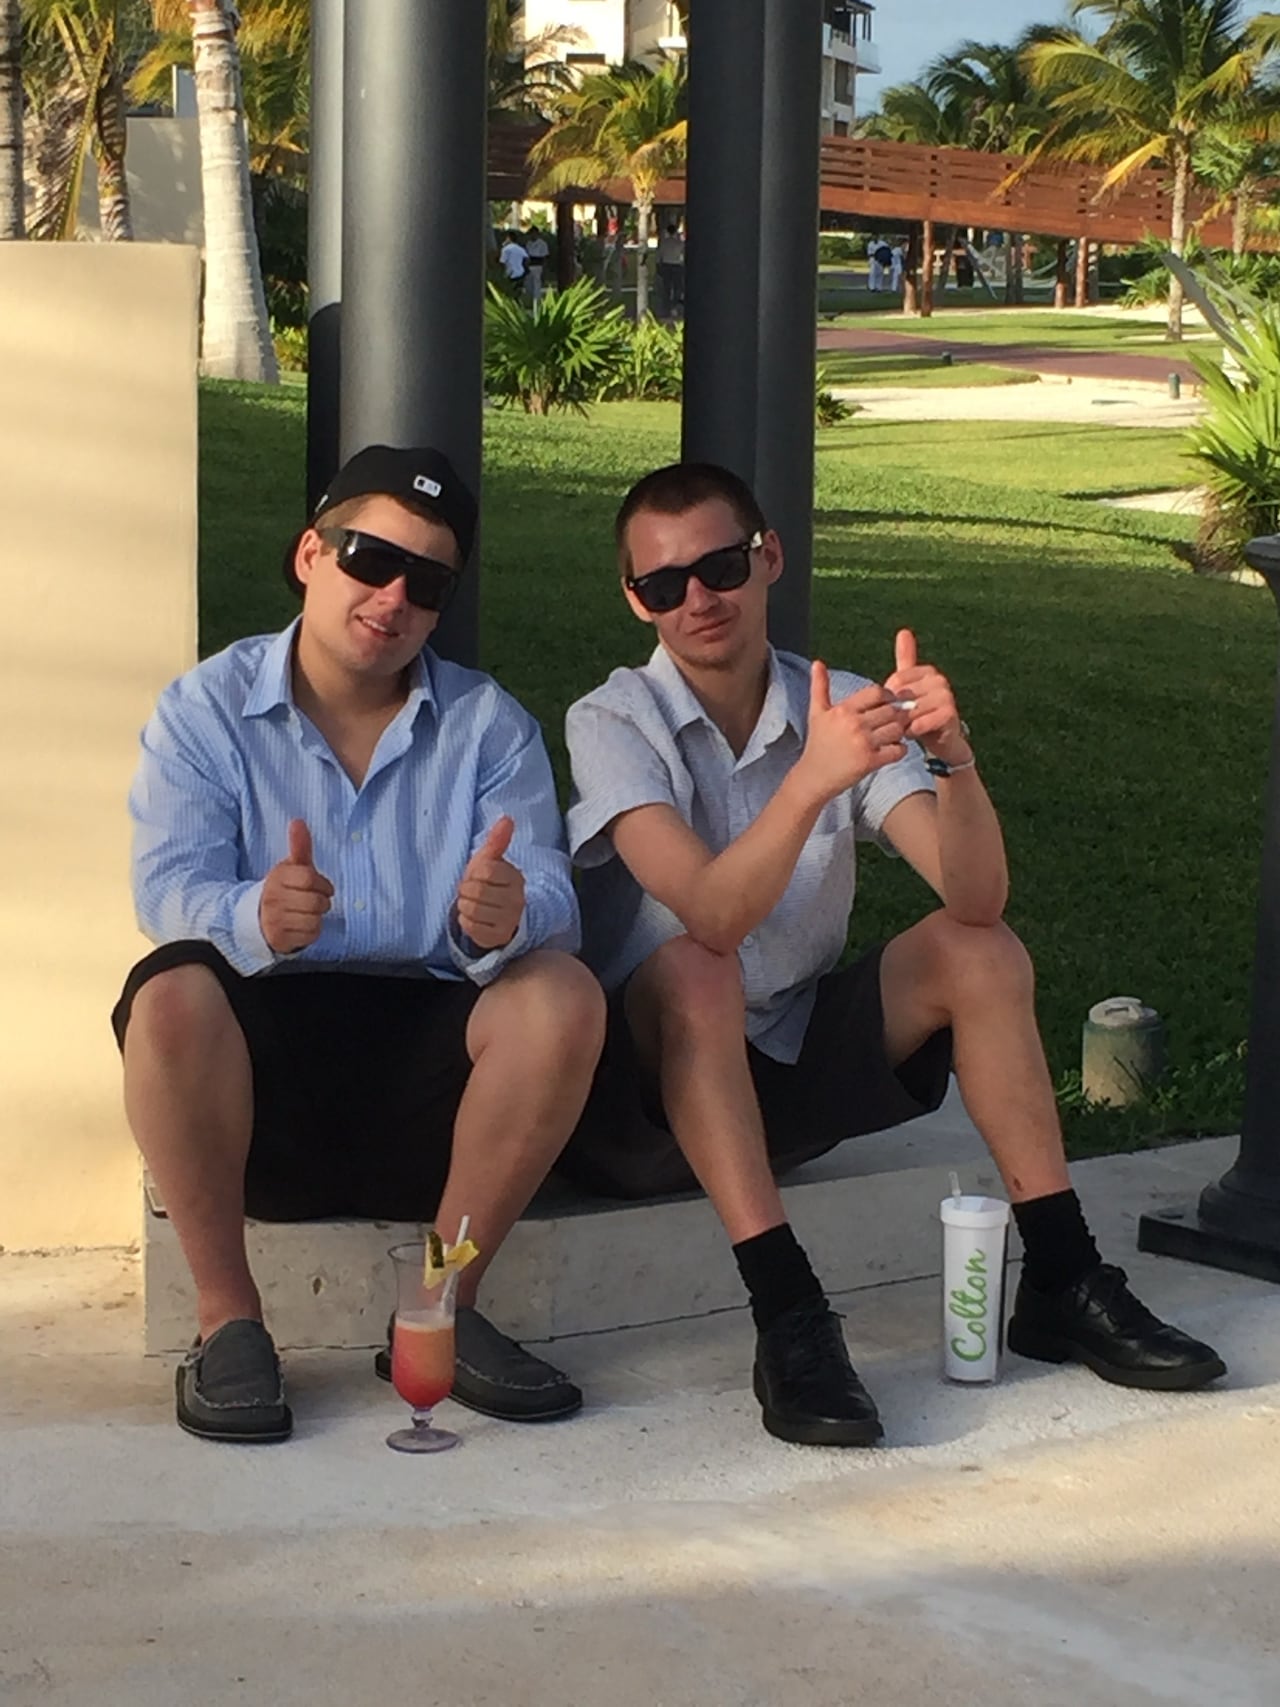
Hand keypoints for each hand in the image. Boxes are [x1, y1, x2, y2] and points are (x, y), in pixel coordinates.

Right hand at [259, 820, 333, 954]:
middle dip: (321, 902)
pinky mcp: (279, 938)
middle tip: (313, 901)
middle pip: (315, 901)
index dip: (322, 884)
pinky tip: (301, 925)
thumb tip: (298, 821)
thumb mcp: (290, 868)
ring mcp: (274, 920)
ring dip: (317, 917)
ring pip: (314, 919)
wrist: (259, 918)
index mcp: (277, 878)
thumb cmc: (283, 890)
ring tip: (306, 913)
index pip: (309, 878)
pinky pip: (310, 934)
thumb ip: (299, 846)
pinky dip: (311, 931)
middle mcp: (272, 899)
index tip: (321, 887)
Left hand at [456, 816, 524, 950]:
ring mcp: (510, 920)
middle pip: (475, 891)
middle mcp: (517, 900)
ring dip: (465, 906)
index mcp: (516, 878)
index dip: (474, 873)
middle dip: (466, 890)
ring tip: (473, 904)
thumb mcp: (491, 861)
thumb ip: (497, 840)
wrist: (501, 916)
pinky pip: (470, 927)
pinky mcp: (499, 937)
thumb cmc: (492, 884)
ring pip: (470, 910)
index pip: (484, 870)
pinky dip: (466, 922)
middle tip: (472, 892)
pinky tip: (475, 919)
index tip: (478, 876)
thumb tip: (507, 818)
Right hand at [796, 660, 909, 806]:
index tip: (888, 703)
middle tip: (896, 721)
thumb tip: (817, 662)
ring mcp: (863, 744)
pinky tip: (892, 750)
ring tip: (893, 735)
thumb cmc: (817, 742)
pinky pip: (898, 750)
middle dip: (896, 715)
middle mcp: (854, 725)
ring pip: (897, 730)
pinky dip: (900, 749)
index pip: (877, 692)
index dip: (888, 696)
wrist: (814, 776)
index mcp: (843, 710)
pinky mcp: (870, 762)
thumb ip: (819, 686)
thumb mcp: (816, 713)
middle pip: (891, 711)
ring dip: (899, 732)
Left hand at [884, 629, 970, 763]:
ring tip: (906, 727)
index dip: (891, 698)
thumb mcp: (910, 686)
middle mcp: (940, 680)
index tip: (897, 707)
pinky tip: (913, 733)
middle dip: (896, 711)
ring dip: (903, 723)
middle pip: (903, 695)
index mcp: (928, 671)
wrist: (942, 740)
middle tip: (899, 721)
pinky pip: (921, 722)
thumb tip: (904, 631)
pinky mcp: (949, 714)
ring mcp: (947, 696)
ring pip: (911, 710)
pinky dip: (913, 731)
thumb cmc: (921, 712)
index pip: (897, 681)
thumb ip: (906, 661)